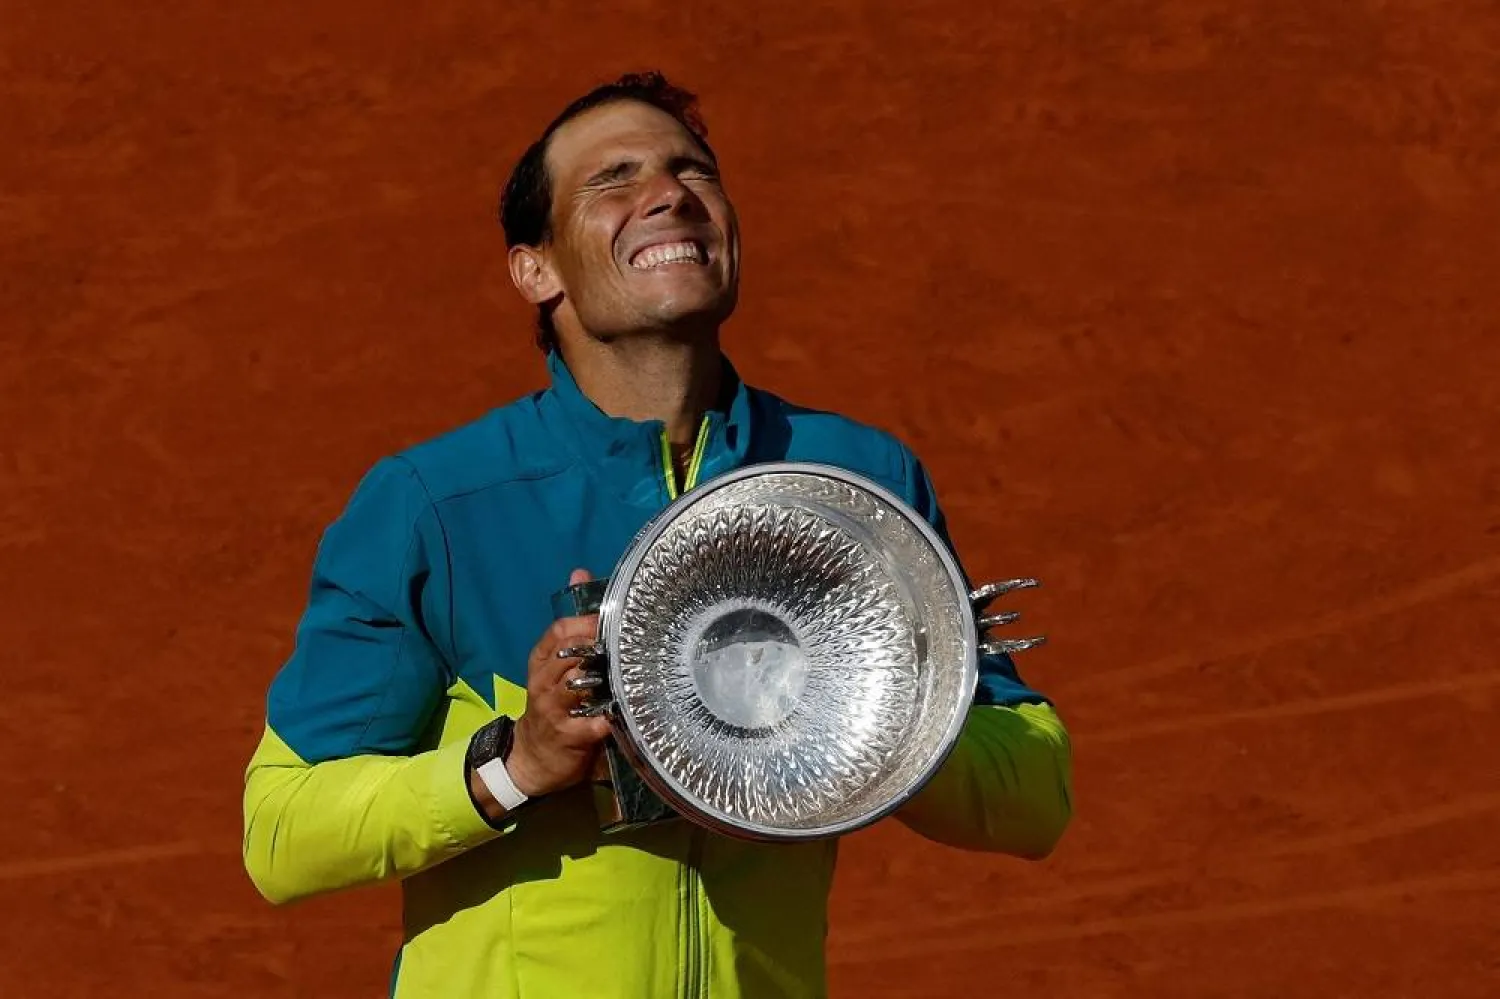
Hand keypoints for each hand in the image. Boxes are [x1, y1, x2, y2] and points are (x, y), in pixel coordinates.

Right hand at [505, 568, 611, 798]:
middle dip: (597, 647)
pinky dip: (609, 716)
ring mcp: (554, 710)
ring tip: (629, 669)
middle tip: (627, 640)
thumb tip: (580, 572)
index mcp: (541, 662)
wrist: (531, 757)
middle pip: (569, 655)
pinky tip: (626, 709)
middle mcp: (544, 682)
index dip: (583, 624)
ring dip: (604, 678)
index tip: (611, 619)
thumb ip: (572, 625)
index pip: (557, 633)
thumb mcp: (554, 665)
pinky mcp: (569, 736)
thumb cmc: (552, 704)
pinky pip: (591, 722)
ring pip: (577, 685)